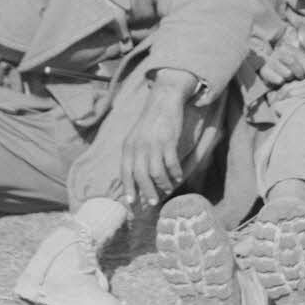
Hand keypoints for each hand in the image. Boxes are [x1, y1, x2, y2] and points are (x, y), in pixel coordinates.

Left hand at [119, 69, 194, 208]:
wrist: (163, 101)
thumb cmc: (150, 122)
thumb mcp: (136, 138)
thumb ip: (134, 155)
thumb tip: (135, 178)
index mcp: (128, 147)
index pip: (125, 173)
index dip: (129, 189)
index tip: (132, 203)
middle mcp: (138, 147)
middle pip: (141, 176)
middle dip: (147, 192)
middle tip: (154, 202)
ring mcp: (153, 144)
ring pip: (156, 172)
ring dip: (163, 184)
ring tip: (168, 190)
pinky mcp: (168, 140)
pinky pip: (171, 163)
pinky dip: (175, 173)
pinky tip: (178, 177)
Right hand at [258, 32, 304, 87]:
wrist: (269, 71)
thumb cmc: (286, 66)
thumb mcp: (298, 61)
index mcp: (287, 48)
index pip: (300, 56)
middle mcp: (277, 52)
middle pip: (293, 62)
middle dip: (300, 73)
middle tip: (301, 78)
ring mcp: (270, 61)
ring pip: (287, 73)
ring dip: (290, 78)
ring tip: (289, 78)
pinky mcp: (264, 71)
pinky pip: (278, 80)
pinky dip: (281, 82)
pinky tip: (281, 81)